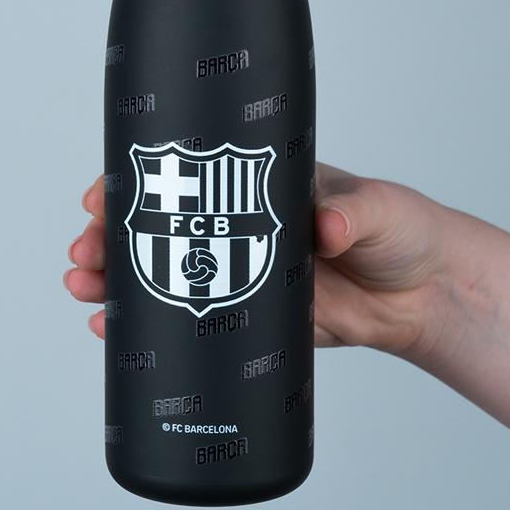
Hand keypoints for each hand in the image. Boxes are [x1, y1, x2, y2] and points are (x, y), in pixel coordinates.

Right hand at [63, 161, 457, 361]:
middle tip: (85, 254)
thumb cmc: (400, 230)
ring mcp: (238, 274)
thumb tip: (323, 228)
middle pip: (157, 229)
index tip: (102, 196)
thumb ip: (349, 215)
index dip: (137, 185)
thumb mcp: (375, 209)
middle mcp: (238, 228)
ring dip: (116, 283)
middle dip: (110, 238)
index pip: (185, 176)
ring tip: (86, 292)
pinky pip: (189, 323)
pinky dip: (146, 330)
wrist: (424, 293)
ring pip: (162, 276)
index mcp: (256, 188)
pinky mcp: (249, 320)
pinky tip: (113, 332)